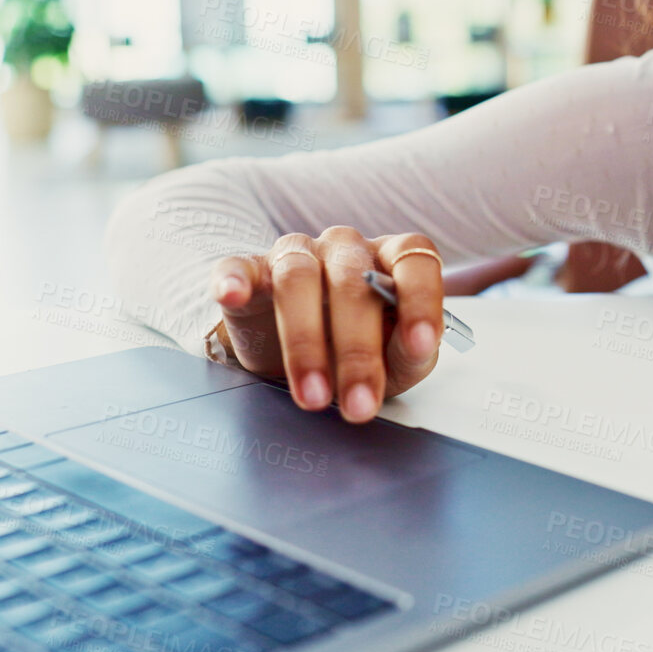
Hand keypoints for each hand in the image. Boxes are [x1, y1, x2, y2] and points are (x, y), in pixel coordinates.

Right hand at [208, 227, 446, 422]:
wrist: (297, 356)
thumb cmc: (356, 350)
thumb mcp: (395, 360)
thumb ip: (410, 351)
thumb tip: (417, 347)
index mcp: (391, 260)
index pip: (415, 261)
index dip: (421, 301)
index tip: (421, 346)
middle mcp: (346, 247)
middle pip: (353, 282)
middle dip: (358, 351)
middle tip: (359, 404)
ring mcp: (296, 253)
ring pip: (298, 279)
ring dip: (304, 341)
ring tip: (313, 395)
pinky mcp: (250, 270)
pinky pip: (237, 266)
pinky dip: (233, 279)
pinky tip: (231, 295)